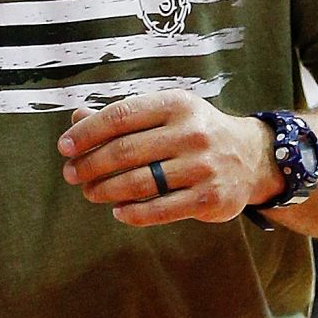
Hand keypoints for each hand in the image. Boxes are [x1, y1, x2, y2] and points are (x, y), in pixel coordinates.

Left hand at [57, 92, 282, 227]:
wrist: (252, 157)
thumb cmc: (195, 132)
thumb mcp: (165, 113)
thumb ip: (123, 117)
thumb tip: (76, 120)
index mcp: (175, 105)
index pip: (120, 116)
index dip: (87, 133)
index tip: (65, 147)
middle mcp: (191, 133)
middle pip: (124, 151)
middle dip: (90, 165)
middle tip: (71, 174)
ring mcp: (202, 166)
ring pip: (139, 182)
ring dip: (105, 190)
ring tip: (90, 192)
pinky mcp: (210, 198)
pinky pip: (161, 210)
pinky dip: (133, 213)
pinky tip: (118, 211)